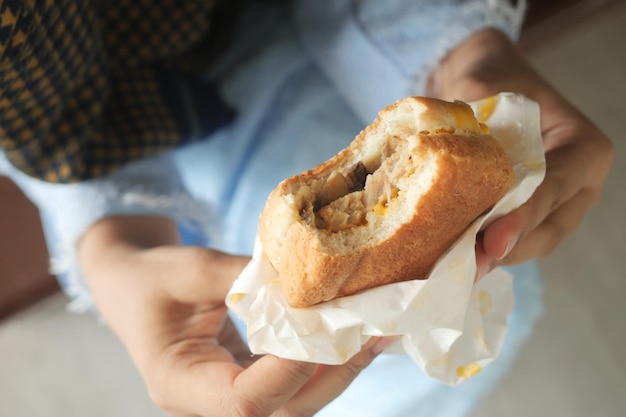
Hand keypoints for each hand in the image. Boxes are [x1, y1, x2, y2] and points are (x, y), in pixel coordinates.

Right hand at [80, 216, 393, 416]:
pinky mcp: (248, 378)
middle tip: (372, 329)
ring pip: (296, 400)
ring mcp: (230, 395)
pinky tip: (352, 330)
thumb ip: (244, 276)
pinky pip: (293, 380)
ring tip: (375, 327)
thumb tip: (304, 277)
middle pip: (283, 410)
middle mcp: (207, 403)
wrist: (131, 285)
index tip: (324, 324)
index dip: (289, 371)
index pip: (244, 402)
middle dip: (333, 372)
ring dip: (339, 366)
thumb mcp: (190, 269)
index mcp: (179, 385)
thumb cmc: (150, 277)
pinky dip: (325, 357)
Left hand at [430, 29, 613, 278]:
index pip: (554, 188)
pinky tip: (451, 256)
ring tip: (453, 266)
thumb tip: (445, 160)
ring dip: (492, 256)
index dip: (522, 218)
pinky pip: (512, 239)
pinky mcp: (530, 214)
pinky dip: (484, 248)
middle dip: (505, 249)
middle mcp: (579, 182)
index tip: (490, 240)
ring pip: (530, 242)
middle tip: (465, 265)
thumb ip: (470, 120)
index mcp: (583, 147)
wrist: (487, 80)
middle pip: (548, 230)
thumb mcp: (483, 87)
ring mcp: (558, 203)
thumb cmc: (492, 78)